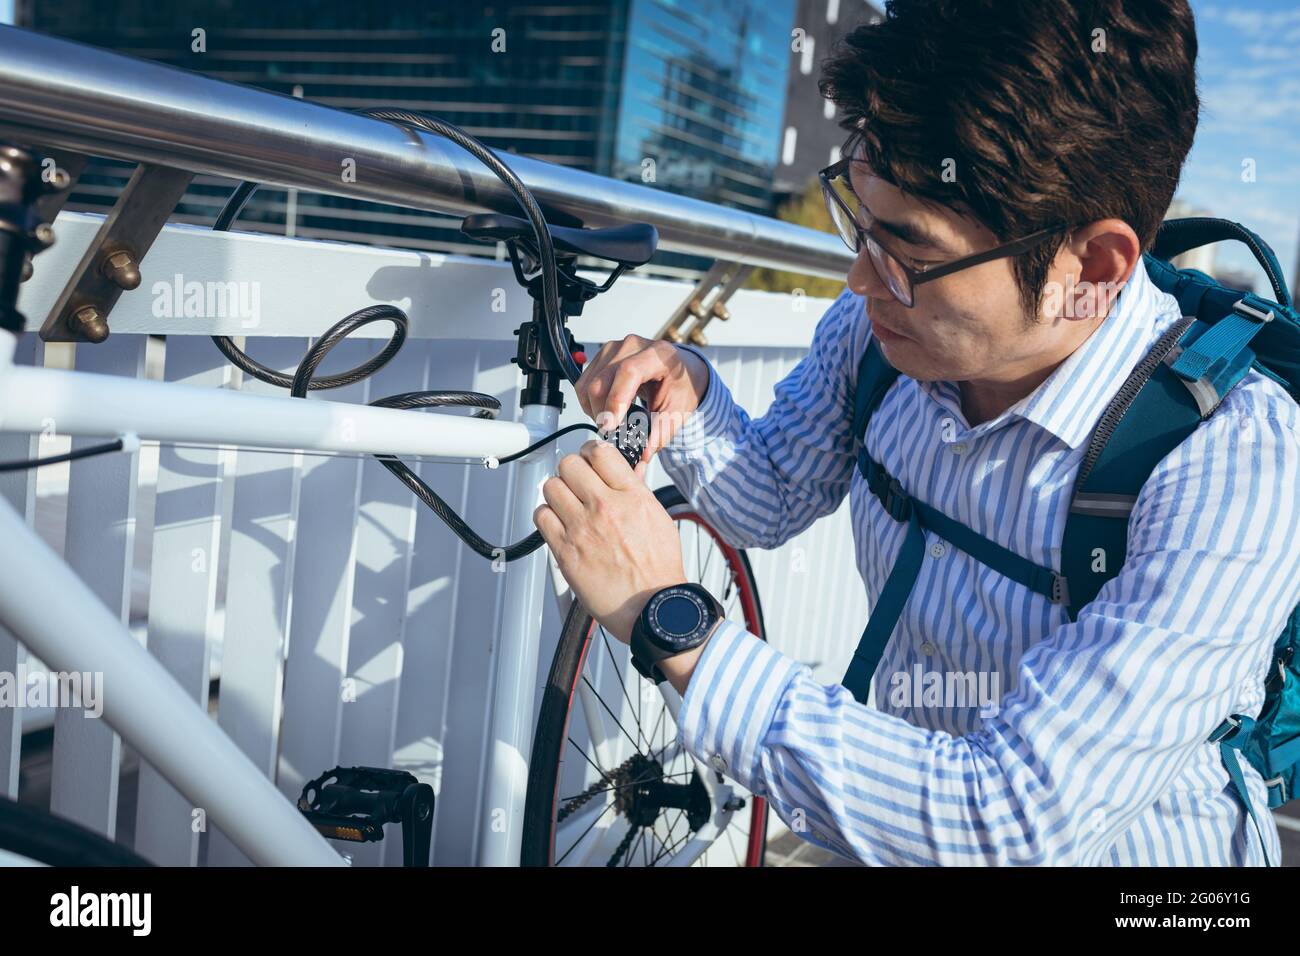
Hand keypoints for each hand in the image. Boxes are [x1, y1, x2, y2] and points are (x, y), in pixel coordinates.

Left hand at [533, 439, 686, 643]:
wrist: (652, 606)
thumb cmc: (658, 569)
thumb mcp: (658, 517)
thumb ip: (636, 490)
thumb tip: (626, 469)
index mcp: (631, 496)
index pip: (600, 452)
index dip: (591, 452)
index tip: (590, 460)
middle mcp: (605, 507)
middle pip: (569, 464)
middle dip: (573, 471)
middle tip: (577, 482)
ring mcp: (582, 528)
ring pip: (551, 487)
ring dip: (558, 493)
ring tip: (567, 505)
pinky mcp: (565, 550)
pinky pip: (541, 516)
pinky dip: (547, 516)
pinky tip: (560, 524)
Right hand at [574, 335, 709, 462]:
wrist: (678, 369)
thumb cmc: (680, 385)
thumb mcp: (678, 411)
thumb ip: (662, 432)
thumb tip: (644, 452)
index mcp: (657, 355)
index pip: (629, 372)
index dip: (616, 400)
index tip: (611, 426)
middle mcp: (632, 346)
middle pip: (602, 381)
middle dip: (602, 413)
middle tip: (613, 432)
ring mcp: (614, 348)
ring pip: (588, 383)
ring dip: (594, 408)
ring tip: (611, 420)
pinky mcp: (602, 355)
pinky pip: (584, 381)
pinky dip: (589, 401)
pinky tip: (606, 408)